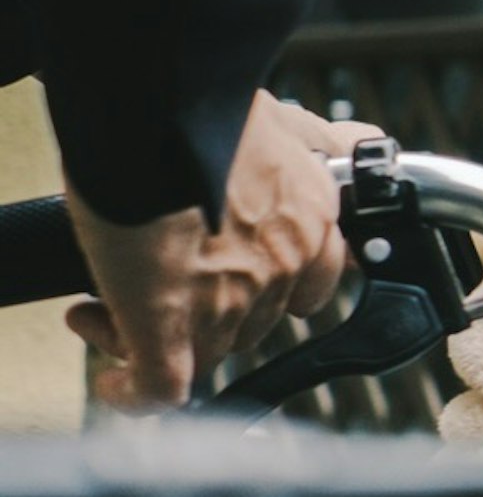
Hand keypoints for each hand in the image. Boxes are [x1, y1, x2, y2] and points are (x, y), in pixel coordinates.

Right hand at [65, 95, 371, 407]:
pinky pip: (164, 387)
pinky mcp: (171, 323)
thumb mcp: (286, 120)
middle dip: (206, 311)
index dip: (266, 285)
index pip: (309, 280)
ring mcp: (230, 298)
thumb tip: (356, 142)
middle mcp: (284, 263)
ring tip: (113, 310)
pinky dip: (137, 393)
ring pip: (208, 349)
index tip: (226, 270)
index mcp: (311, 217)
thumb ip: (320, 141)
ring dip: (163, 339)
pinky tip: (117, 381)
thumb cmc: (207, 103)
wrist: (158, 107)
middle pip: (254, 319)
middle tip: (155, 286)